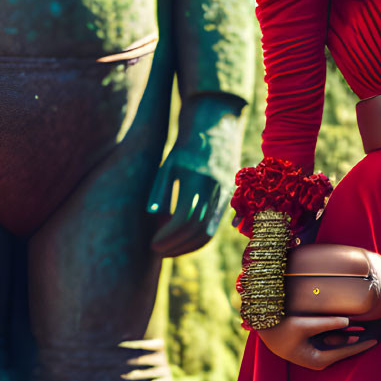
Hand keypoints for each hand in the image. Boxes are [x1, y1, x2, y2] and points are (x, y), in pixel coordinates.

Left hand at [147, 97, 243, 256]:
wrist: (216, 129)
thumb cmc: (185, 148)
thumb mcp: (168, 164)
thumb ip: (160, 190)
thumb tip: (152, 217)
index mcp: (197, 179)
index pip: (184, 219)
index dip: (167, 235)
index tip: (152, 243)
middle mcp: (214, 189)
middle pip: (197, 230)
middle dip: (175, 246)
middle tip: (156, 251)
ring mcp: (224, 195)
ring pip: (208, 233)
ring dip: (187, 247)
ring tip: (167, 250)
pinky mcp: (228, 199)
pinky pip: (214, 227)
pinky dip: (197, 240)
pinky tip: (181, 242)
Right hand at [257, 315, 377, 369]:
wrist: (262, 328)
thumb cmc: (280, 329)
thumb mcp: (303, 325)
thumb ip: (326, 324)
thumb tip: (347, 321)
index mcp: (317, 359)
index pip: (345, 352)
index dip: (361, 345)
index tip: (376, 340)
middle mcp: (317, 358)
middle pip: (343, 348)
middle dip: (357, 339)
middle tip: (375, 330)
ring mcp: (314, 351)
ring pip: (336, 341)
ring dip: (348, 333)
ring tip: (365, 324)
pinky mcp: (311, 343)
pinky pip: (329, 336)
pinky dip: (337, 329)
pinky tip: (347, 322)